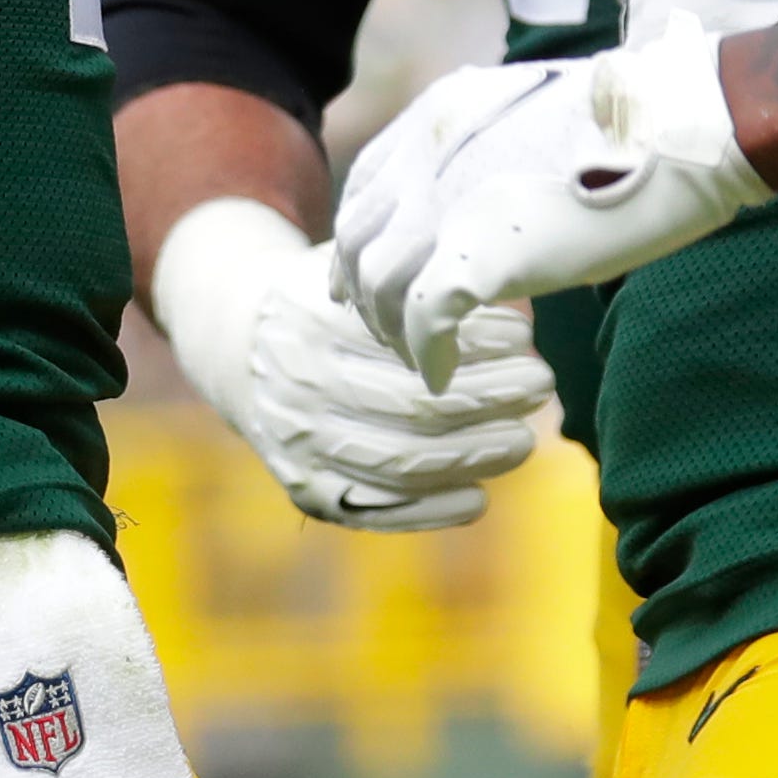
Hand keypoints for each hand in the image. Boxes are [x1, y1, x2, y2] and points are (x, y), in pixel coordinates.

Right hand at [152, 195, 554, 528]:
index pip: (411, 345)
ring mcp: (299, 445)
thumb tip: (509, 300)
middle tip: (540, 385)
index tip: (524, 337)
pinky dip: (432, 509)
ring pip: (403, 463)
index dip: (476, 345)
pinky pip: (378, 510)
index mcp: (310, 324)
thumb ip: (414, 274)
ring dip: (475, 455)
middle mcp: (298, 389)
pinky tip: (479, 496)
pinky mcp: (305, 489)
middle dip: (490, 399)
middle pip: (415, 408)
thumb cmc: (322, 300)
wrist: (237, 350)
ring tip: (524, 439)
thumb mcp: (351, 267)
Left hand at [333, 32, 775, 384]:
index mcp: (440, 114)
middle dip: (361, 290)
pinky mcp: (477, 250)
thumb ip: (492, 149)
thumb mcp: (533, 115)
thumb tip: (492, 192)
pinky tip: (440, 376)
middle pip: (356, 236)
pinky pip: (422, 318)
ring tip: (419, 359)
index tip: (365, 274)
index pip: (367, 183)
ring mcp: (444, 201)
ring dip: (392, 330)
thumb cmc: (634, 121)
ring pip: (377, 283)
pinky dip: (425, 354)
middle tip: (383, 329)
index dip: (361, 236)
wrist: (679, 124)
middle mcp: (426, 152)